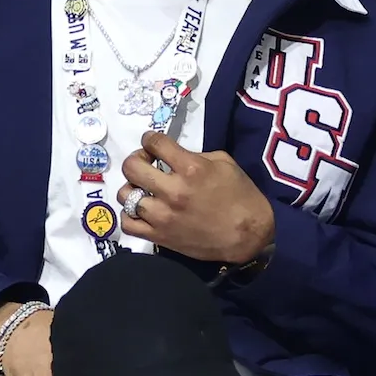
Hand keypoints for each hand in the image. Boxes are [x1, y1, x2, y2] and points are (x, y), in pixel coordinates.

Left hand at [118, 131, 274, 264]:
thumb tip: (172, 155)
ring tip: (143, 189)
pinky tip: (140, 210)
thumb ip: (194, 155)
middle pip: (131, 167)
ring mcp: (163, 215)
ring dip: (132, 187)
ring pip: (125, 195)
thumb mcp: (224, 163)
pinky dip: (129, 215)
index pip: (155, 143)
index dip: (150, 139)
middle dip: (136, 159)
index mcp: (191, 168)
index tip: (152, 143)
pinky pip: (127, 224)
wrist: (249, 236)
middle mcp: (172, 190)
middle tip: (145, 163)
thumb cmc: (241, 196)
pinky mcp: (160, 236)